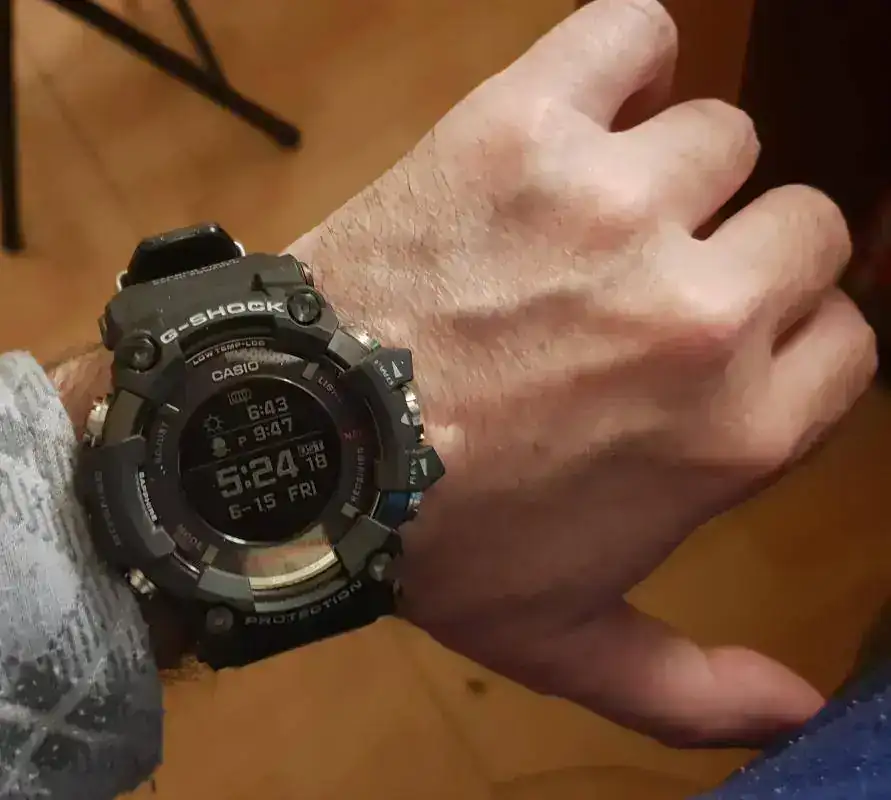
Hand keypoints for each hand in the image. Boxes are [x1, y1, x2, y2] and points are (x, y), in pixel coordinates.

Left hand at [288, 0, 876, 745]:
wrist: (296, 445)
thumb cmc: (435, 547)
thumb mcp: (566, 642)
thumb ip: (689, 687)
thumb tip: (799, 709)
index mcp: (733, 429)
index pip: (851, 338)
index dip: (788, 335)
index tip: (714, 341)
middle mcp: (702, 310)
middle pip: (806, 225)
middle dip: (740, 253)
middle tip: (642, 284)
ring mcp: (617, 207)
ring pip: (722, 138)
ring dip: (669, 173)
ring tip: (588, 217)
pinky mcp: (527, 128)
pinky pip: (632, 33)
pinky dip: (623, 56)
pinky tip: (589, 108)